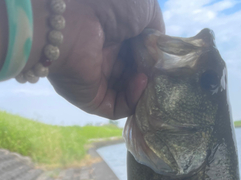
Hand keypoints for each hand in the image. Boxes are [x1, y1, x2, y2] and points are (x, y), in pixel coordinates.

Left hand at [46, 0, 164, 118]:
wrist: (74, 18)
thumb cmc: (108, 4)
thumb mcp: (144, 8)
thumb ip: (157, 30)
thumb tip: (160, 50)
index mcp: (113, 35)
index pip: (139, 54)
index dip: (155, 58)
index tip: (166, 58)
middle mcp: (104, 58)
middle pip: (135, 75)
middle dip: (152, 75)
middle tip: (164, 71)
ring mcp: (97, 80)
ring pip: (129, 94)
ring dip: (145, 88)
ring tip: (153, 76)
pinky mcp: (92, 100)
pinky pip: (117, 107)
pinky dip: (133, 99)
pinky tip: (141, 82)